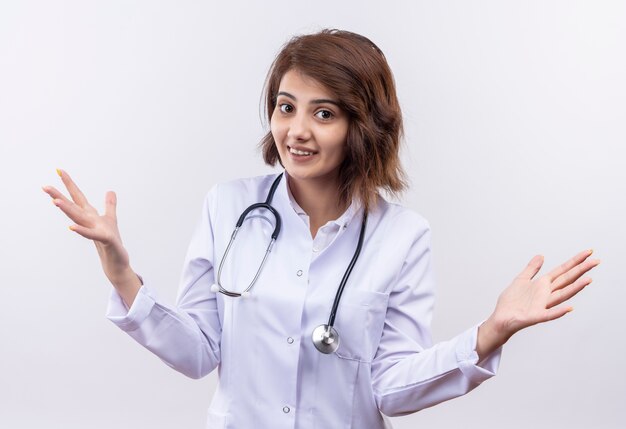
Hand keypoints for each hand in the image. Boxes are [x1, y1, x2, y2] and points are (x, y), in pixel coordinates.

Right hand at [43, 169, 140, 304]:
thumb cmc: (111, 241)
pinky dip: (81, 231)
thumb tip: (110, 191)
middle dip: (59, 196)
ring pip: (78, 218)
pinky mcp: (104, 239)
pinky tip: (71, 227)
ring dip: (67, 210)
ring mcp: (95, 230)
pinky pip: (91, 234)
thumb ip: (110, 205)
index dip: (69, 184)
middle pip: (73, 206)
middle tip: (44, 186)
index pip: (78, 197)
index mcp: (90, 215)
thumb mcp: (111, 219)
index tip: (59, 170)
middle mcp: (89, 221)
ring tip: (55, 201)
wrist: (116, 261)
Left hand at [477, 249, 599, 358]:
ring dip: (575, 288)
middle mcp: (546, 294)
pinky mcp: (536, 316)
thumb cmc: (511, 301)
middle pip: (566, 280)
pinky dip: (559, 312)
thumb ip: (532, 269)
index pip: (562, 271)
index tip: (588, 253)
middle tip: (596, 261)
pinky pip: (549, 314)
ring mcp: (543, 305)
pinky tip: (570, 308)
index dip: (574, 261)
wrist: (501, 317)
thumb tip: (541, 255)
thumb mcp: (521, 280)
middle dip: (580, 270)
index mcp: (542, 284)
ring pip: (562, 295)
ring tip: (588, 280)